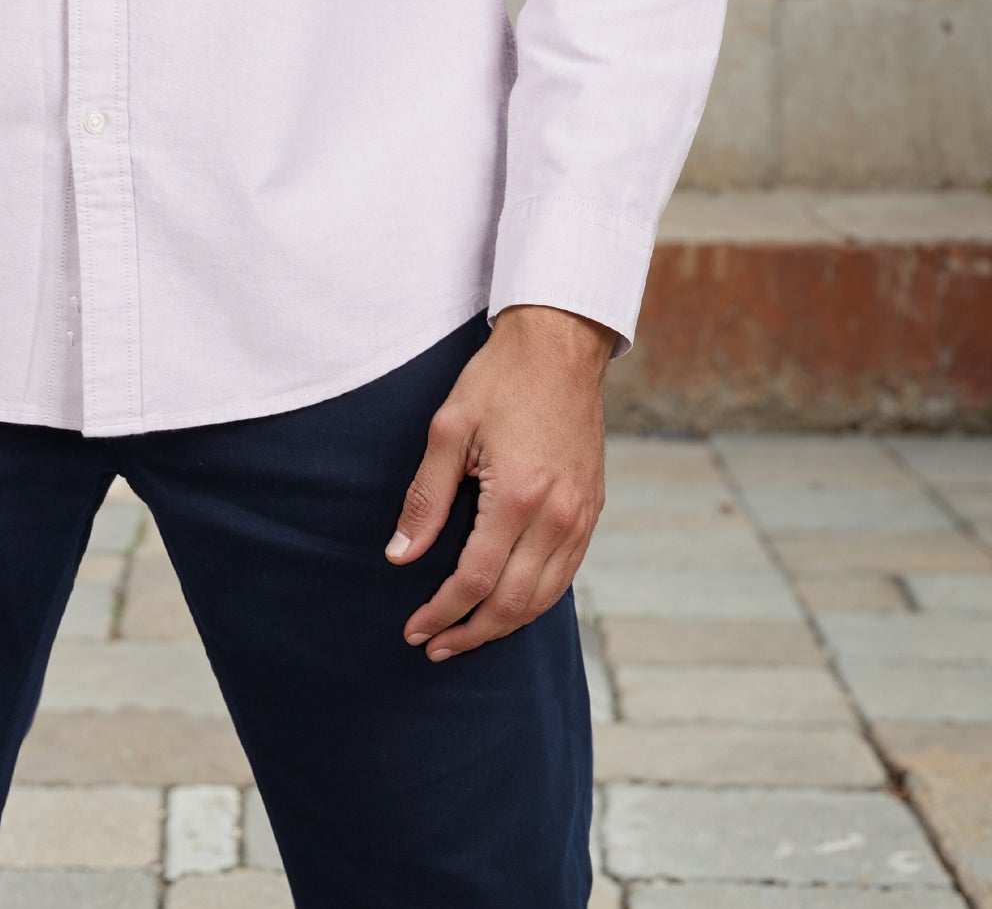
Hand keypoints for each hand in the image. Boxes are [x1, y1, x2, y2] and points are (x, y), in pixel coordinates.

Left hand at [385, 304, 610, 660]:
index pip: (475, 579)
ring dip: (503, 625)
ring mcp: (581, 516)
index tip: (414, 630)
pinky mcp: (592, 509)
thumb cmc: (499, 379)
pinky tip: (508, 605)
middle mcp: (558, 516)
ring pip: (544, 597)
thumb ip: (425, 497)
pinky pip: (566, 574)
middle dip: (470, 632)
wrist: (559, 345)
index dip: (441, 611)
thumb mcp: (449, 428)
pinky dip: (535, 600)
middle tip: (433, 646)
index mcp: (519, 497)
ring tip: (465, 636)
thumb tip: (399, 555)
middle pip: (513, 602)